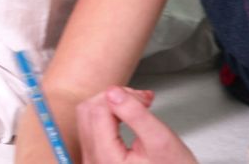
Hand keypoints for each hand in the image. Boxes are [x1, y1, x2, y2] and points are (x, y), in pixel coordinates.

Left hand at [77, 86, 196, 163]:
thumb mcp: (161, 139)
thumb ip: (136, 114)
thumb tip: (112, 92)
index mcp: (105, 158)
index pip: (98, 110)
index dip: (122, 97)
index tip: (144, 99)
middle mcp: (92, 161)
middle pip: (88, 111)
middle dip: (115, 99)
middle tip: (141, 100)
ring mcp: (91, 160)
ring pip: (87, 116)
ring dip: (111, 105)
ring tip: (137, 107)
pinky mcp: (95, 158)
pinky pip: (91, 127)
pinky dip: (108, 116)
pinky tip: (126, 116)